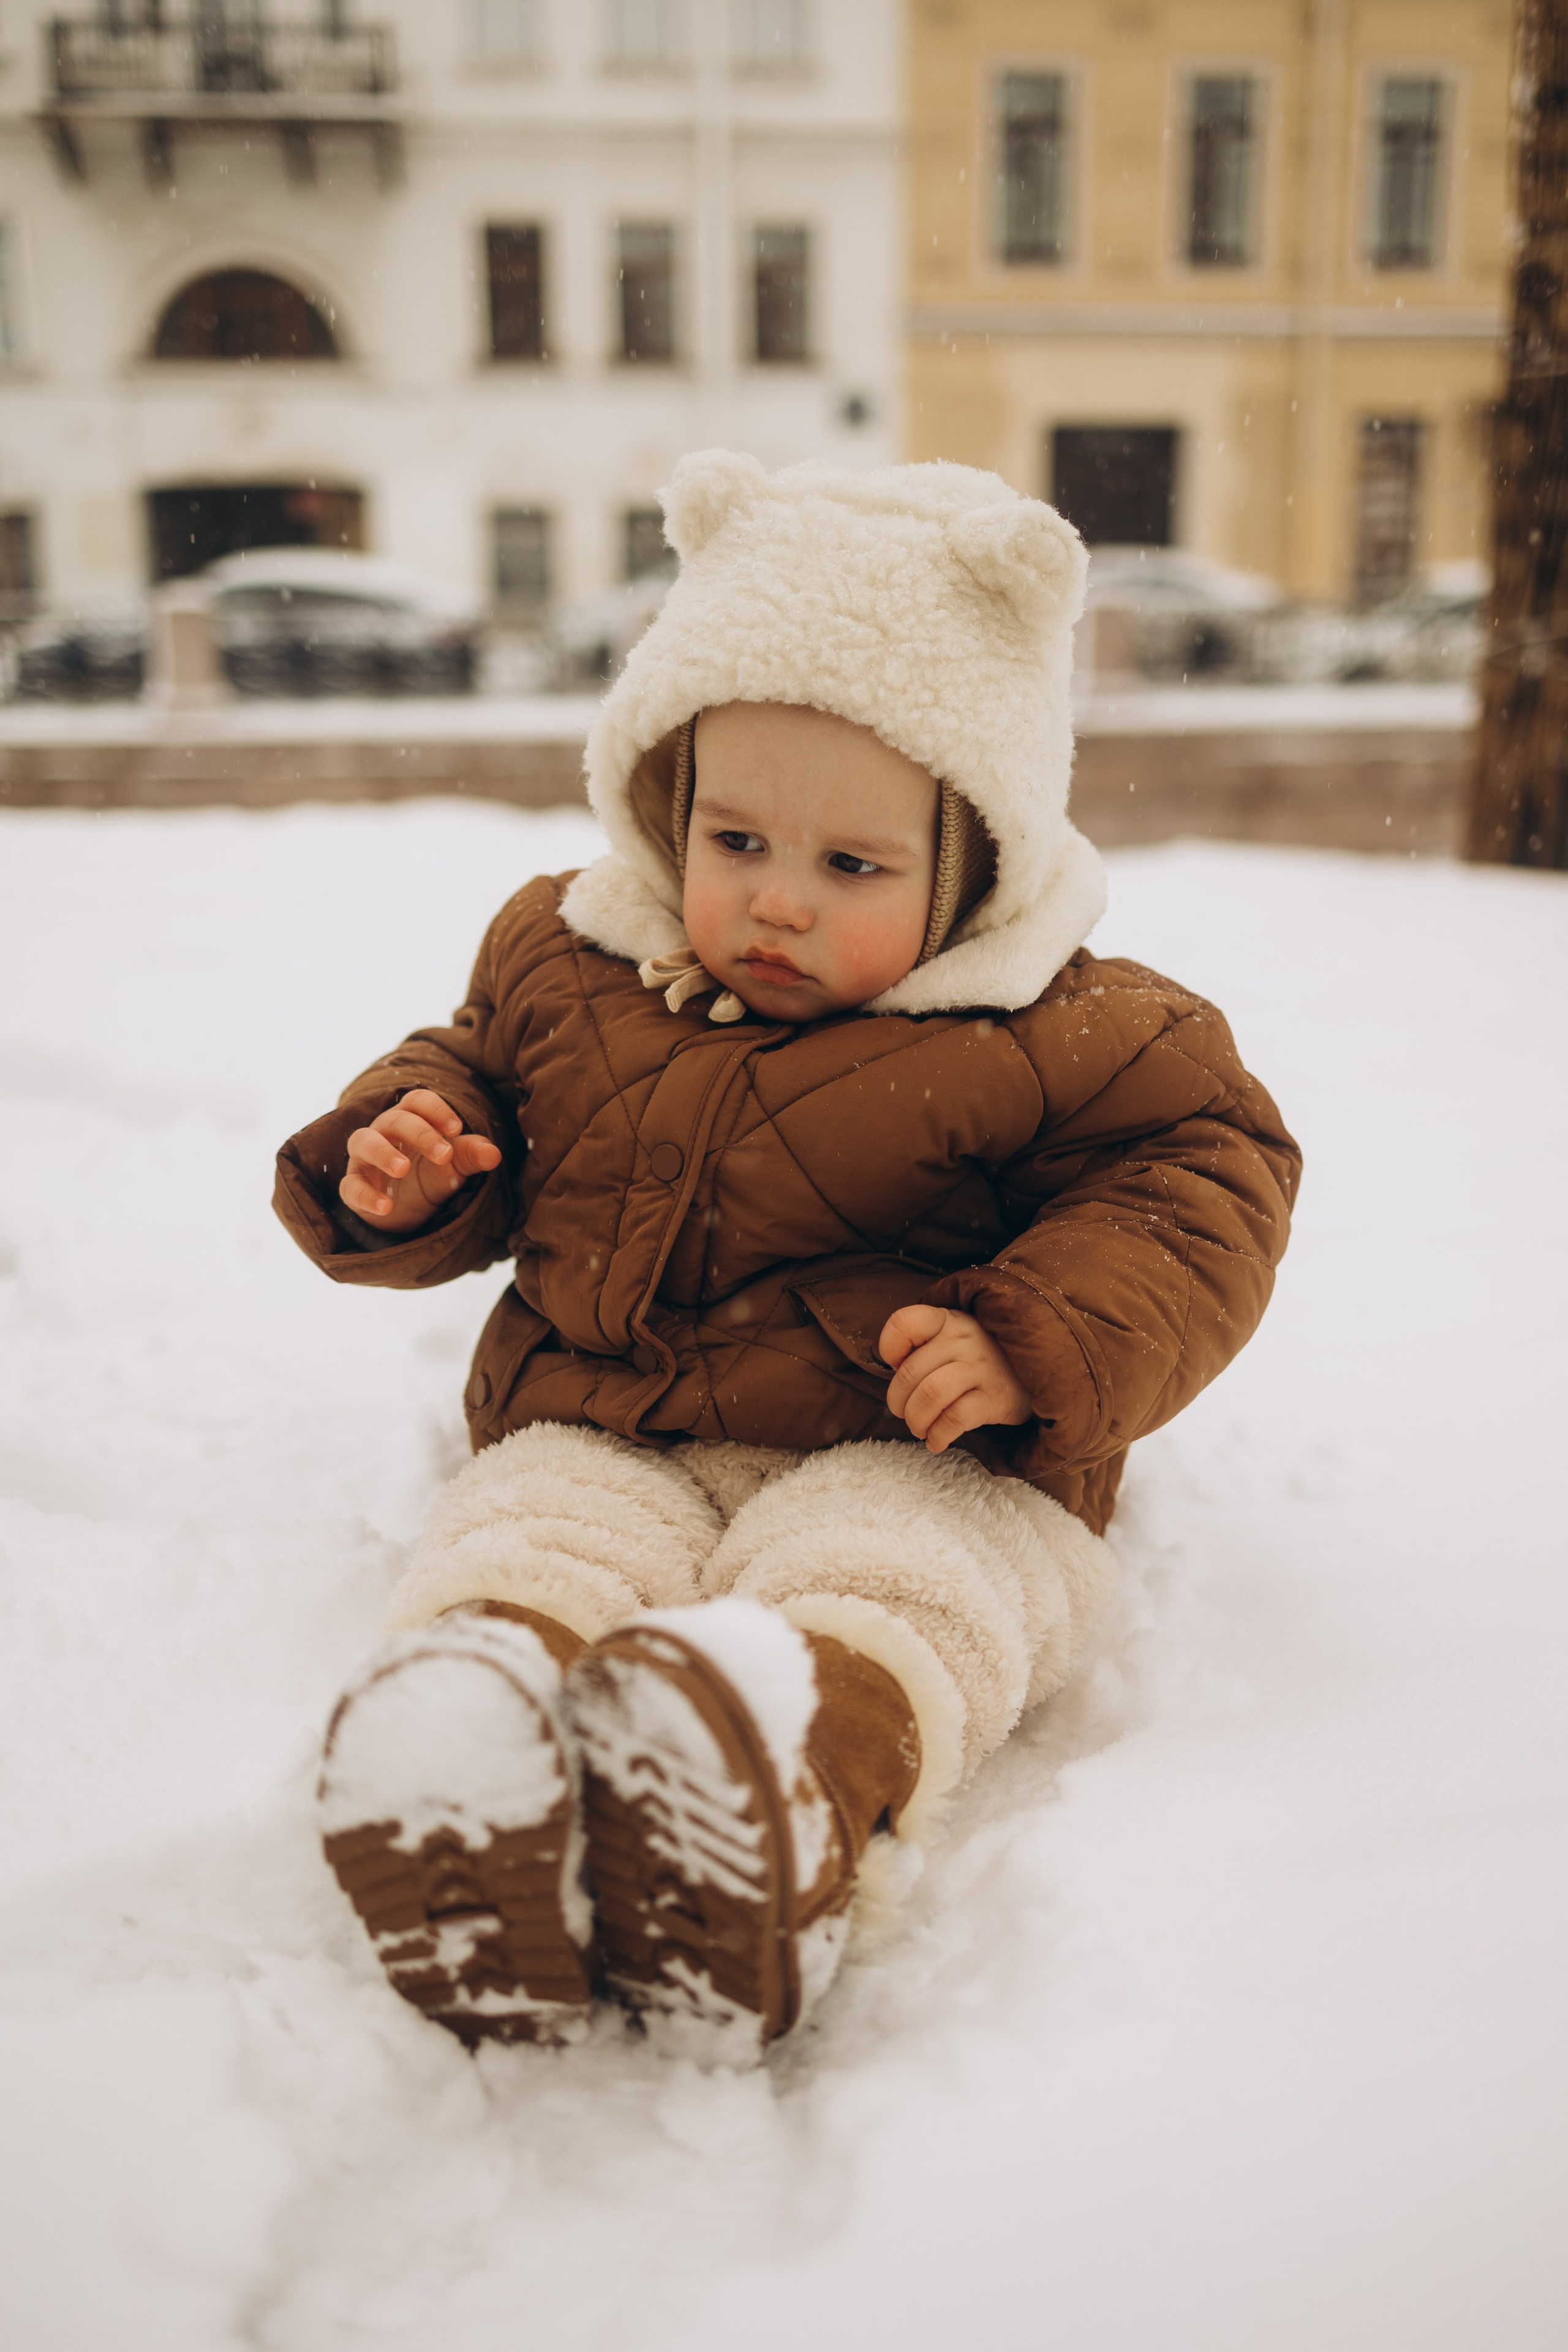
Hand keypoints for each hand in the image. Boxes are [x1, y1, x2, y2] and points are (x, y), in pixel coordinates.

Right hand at [341, 1088, 501, 1234]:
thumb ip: (469, 1155)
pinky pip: (350, 1186)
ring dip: (382, 1153)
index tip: (456, 1129)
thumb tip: (494, 1154)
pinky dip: (365, 1195)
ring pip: (363, 1142)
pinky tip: (385, 1207)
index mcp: (409, 1119)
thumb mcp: (453, 1165)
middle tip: (443, 1154)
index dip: (435, 1110)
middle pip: (395, 1120)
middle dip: (419, 1134)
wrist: (406, 1211)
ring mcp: (364, 1158)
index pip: (417, 1101)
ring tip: (402, 1169)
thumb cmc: (429, 1174)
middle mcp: (382, 1132)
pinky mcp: (353, 1186)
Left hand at [879, 1304, 1031, 1454]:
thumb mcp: (955, 1338)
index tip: (897, 1365)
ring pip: (930, 1394)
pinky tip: (937, 1440)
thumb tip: (893, 1374)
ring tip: (920, 1428)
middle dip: (898, 1401)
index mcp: (948, 1320)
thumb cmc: (982, 1359)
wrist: (1040, 1372)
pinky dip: (938, 1435)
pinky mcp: (998, 1397)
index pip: (904, 1322)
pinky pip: (955, 1419)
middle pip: (911, 1371)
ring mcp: (983, 1367)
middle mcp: (965, 1339)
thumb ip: (925, 1346)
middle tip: (904, 1413)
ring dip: (916, 1420)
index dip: (889, 1348)